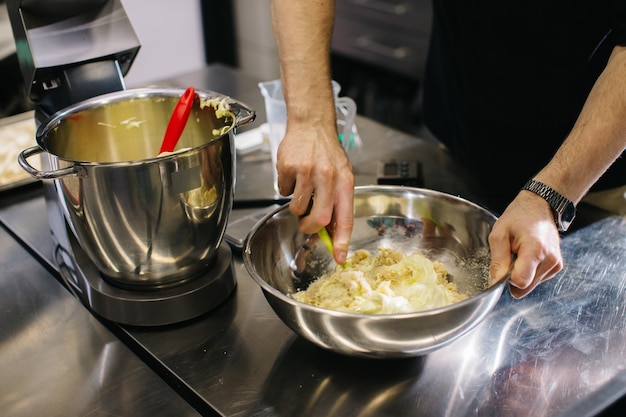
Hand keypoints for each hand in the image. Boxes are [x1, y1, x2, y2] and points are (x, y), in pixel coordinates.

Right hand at [275, 120, 354, 264]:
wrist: (312, 125)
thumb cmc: (328, 152)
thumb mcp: (342, 175)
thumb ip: (338, 202)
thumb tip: (332, 233)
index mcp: (345, 182)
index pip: (345, 218)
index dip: (342, 241)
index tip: (340, 258)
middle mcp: (328, 177)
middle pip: (319, 218)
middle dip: (310, 228)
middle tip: (306, 223)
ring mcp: (307, 172)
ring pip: (297, 208)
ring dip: (296, 206)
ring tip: (301, 189)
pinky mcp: (288, 167)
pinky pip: (283, 191)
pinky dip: (286, 188)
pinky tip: (293, 174)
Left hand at [488, 191, 563, 297]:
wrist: (540, 206)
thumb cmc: (519, 216)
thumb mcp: (499, 234)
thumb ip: (497, 261)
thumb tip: (495, 283)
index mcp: (536, 250)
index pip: (520, 282)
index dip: (507, 278)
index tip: (504, 264)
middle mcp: (550, 259)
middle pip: (526, 286)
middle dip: (514, 277)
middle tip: (511, 257)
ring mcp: (556, 264)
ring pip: (531, 285)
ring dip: (522, 273)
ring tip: (520, 253)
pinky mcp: (557, 266)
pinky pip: (537, 279)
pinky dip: (529, 271)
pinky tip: (528, 256)